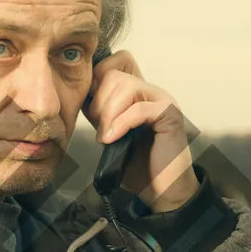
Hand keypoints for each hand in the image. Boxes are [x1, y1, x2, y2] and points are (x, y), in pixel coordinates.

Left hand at [82, 50, 197, 212]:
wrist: (160, 191)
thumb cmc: (136, 165)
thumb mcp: (109, 133)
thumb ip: (99, 113)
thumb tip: (80, 96)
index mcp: (136, 93)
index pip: (116, 60)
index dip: (97, 77)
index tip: (90, 107)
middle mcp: (150, 91)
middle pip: (114, 73)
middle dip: (98, 101)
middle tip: (99, 128)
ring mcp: (162, 101)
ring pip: (127, 86)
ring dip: (108, 113)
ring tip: (106, 136)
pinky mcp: (170, 115)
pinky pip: (140, 108)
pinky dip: (121, 123)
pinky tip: (113, 139)